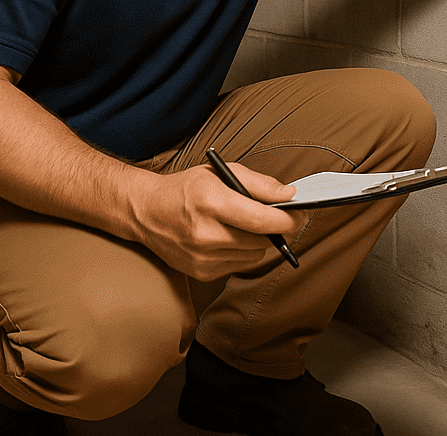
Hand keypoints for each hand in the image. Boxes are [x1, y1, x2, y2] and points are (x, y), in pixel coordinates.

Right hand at [128, 163, 305, 280]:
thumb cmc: (186, 188)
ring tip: (243, 223)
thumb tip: (290, 194)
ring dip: (258, 241)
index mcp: (213, 203)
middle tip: (274, 214)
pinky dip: (242, 252)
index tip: (299, 213)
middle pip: (262, 240)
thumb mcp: (221, 173)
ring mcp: (203, 258)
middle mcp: (207, 234)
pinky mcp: (202, 273)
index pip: (262, 219)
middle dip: (274, 227)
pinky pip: (239, 265)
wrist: (147, 212)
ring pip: (254, 255)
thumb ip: (259, 183)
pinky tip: (228, 237)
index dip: (287, 218)